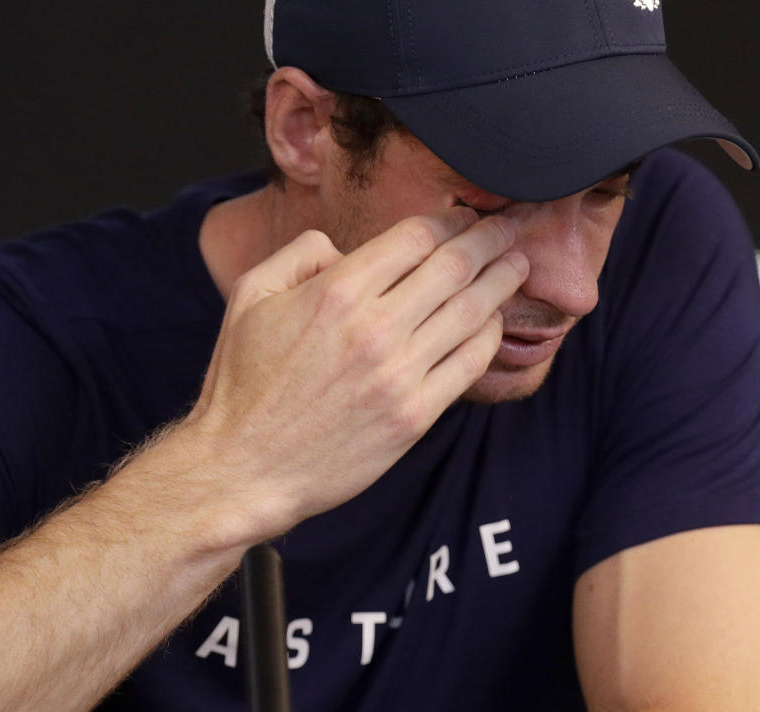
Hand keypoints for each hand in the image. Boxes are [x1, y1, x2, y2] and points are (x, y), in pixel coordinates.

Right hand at [182, 207, 527, 541]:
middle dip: (488, 240)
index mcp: (335, 292)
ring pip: (472, 311)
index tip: (464, 216)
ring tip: (517, 264)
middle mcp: (374, 329)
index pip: (415, 238)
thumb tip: (344, 247)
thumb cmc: (243, 383)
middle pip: (454, 267)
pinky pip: (470, 364)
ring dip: (502, 280)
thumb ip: (299, 254)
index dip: (449, 220)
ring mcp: (399, 375)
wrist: (245, 468)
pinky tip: (495, 321)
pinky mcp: (414, 416)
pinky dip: (490, 335)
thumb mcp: (250, 296)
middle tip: (506, 229)